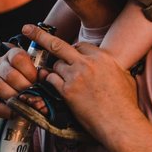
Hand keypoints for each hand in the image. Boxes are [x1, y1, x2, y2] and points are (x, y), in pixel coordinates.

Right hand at [0, 47, 39, 117]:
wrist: (15, 89)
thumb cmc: (28, 79)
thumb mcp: (36, 73)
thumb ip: (41, 74)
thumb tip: (45, 76)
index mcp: (12, 55)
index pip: (18, 57)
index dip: (29, 71)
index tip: (36, 82)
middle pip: (9, 74)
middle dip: (23, 88)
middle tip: (32, 96)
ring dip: (12, 98)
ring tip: (23, 105)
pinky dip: (2, 109)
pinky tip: (13, 113)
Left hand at [20, 25, 139, 146]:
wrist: (120, 122)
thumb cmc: (126, 103)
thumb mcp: (125, 77)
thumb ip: (114, 67)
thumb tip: (114, 67)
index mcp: (103, 57)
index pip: (81, 46)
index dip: (73, 51)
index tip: (70, 56)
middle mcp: (87, 63)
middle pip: (58, 45)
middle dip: (40, 35)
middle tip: (26, 29)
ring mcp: (76, 76)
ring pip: (55, 65)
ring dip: (55, 71)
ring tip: (63, 81)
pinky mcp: (68, 91)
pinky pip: (52, 80)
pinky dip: (51, 82)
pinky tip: (54, 87)